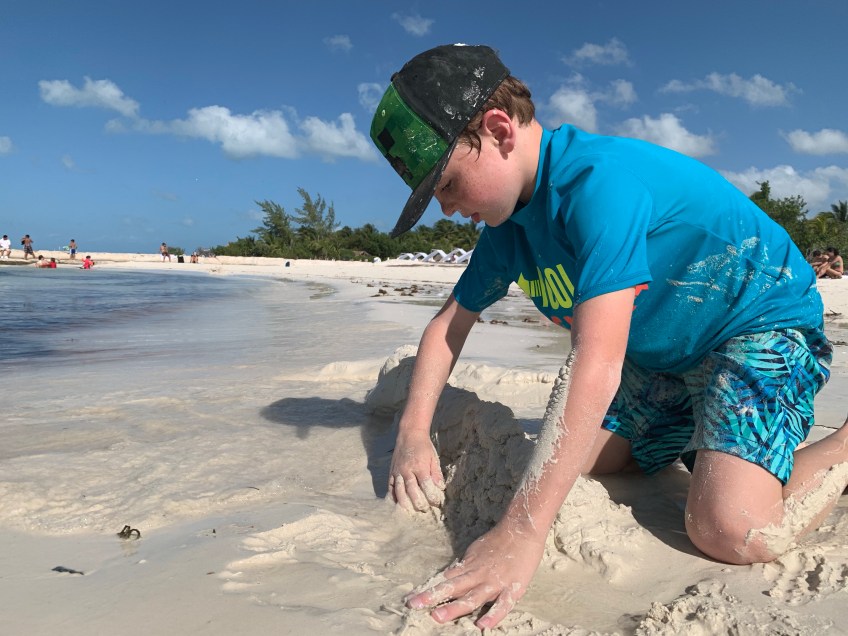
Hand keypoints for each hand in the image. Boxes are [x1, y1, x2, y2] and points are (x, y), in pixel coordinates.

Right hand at [388, 429, 444, 511]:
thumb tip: (440, 487)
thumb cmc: (424, 446)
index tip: (436, 502)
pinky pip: (390, 486)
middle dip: (418, 502)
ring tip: (410, 511)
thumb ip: (436, 473)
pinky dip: (393, 495)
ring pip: (399, 490)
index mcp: (419, 466)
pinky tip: (396, 503)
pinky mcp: (391, 471)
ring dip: (405, 502)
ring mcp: (398, 471)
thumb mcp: (433, 458)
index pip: (426, 485)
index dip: (431, 496)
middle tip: (424, 510)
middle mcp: (407, 470)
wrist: (409, 434)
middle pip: (412, 490)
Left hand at [405, 523, 544, 628]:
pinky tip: (483, 626)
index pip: (445, 580)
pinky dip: (493, 615)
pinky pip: (502, 605)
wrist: (522, 527)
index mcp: (469, 566)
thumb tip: (447, 577)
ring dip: (454, 608)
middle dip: (432, 597)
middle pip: (452, 588)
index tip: (411, 599)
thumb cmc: (499, 540)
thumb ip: (464, 566)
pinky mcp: (513, 588)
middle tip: (413, 605)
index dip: (429, 589)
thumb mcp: (476, 551)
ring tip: (437, 616)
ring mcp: (494, 583)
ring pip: (472, 598)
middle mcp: (478, 575)